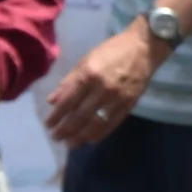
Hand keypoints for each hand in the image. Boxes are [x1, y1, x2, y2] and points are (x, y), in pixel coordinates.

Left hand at [43, 22, 162, 145]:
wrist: (144, 48)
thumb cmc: (111, 51)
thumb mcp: (86, 60)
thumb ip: (69, 81)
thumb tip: (52, 101)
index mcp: (88, 74)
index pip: (67, 101)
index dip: (56, 116)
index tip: (48, 125)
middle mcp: (102, 88)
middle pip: (80, 116)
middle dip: (65, 130)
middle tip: (56, 138)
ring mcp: (117, 98)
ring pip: (95, 123)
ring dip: (80, 136)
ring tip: (70, 143)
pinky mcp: (130, 104)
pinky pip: (112, 124)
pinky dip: (99, 134)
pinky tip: (90, 139)